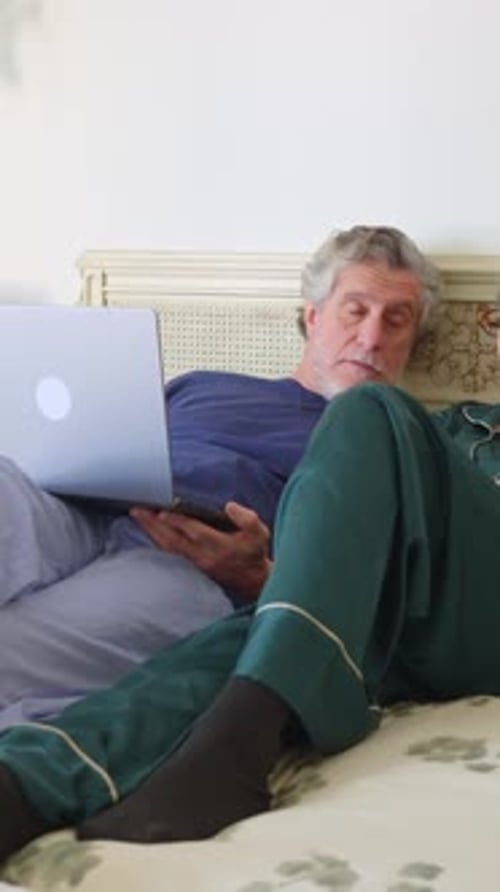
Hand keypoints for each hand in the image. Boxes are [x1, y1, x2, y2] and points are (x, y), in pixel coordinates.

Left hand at [129, 501, 271, 601]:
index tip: (162, 512)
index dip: (179, 522)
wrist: (252, 581)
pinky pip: (169, 552)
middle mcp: (203, 555)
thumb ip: (247, 518)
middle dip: (154, 525)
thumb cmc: (253, 552)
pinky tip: (148, 530)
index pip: (195, 532)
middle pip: (173, 539)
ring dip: (151, 531)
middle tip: (138, 510)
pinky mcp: (190, 566)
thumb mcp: (259, 533)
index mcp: (219, 545)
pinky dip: (156, 540)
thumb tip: (229, 507)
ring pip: (168, 546)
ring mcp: (194, 562)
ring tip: (138, 516)